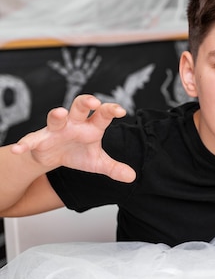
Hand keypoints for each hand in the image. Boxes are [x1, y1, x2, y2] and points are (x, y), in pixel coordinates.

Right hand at [11, 94, 135, 182]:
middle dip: (85, 102)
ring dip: (57, 115)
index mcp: (91, 127)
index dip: (111, 110)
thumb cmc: (78, 153)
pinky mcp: (39, 139)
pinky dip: (24, 144)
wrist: (54, 157)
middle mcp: (74, 123)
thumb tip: (132, 177)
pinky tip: (18, 149)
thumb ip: (114, 168)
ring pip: (56, 117)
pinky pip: (31, 140)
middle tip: (93, 102)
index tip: (121, 111)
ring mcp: (56, 130)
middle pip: (79, 107)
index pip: (103, 115)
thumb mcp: (97, 162)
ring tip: (60, 113)